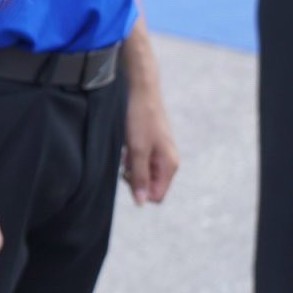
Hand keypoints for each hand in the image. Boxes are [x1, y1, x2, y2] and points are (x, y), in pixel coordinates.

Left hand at [122, 76, 179, 204]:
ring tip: (123, 151)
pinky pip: (140, 160)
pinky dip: (130, 157)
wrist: (141, 89)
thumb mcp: (137, 149)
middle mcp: (167, 161)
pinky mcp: (151, 144)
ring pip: (143, 173)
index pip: (156, 196)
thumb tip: (141, 203)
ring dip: (130, 167)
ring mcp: (159, 153)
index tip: (127, 174)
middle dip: (134, 178)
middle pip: (149, 185)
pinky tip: (124, 146)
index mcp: (169, 165)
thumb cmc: (140, 118)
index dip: (140, 191)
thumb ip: (139, 177)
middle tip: (124, 162)